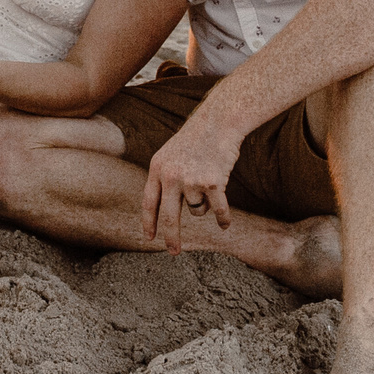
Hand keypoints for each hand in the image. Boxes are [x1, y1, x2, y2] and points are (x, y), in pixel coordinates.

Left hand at [140, 119, 239, 250]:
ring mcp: (192, 180)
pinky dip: (223, 219)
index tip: (149, 238)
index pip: (148, 202)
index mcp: (157, 168)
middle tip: (173, 252)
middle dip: (171, 238)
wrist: (219, 121)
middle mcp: (171, 176)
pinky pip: (217, 211)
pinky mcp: (213, 183)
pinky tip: (225, 224)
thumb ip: (164, 178)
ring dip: (204, 204)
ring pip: (197, 211)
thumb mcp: (170, 154)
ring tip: (209, 182)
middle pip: (169, 217)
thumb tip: (162, 209)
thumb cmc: (197, 138)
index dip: (148, 222)